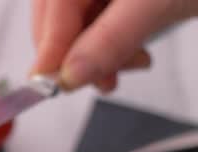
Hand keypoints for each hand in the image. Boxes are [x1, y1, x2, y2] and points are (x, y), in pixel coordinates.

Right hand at [31, 0, 197, 91]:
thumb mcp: (158, 2)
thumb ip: (111, 39)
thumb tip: (72, 75)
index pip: (52, 7)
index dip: (50, 47)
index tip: (51, 84)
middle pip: (57, 16)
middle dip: (76, 54)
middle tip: (100, 80)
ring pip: (76, 24)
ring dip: (95, 55)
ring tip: (127, 67)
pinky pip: (96, 23)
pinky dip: (110, 45)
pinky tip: (131, 54)